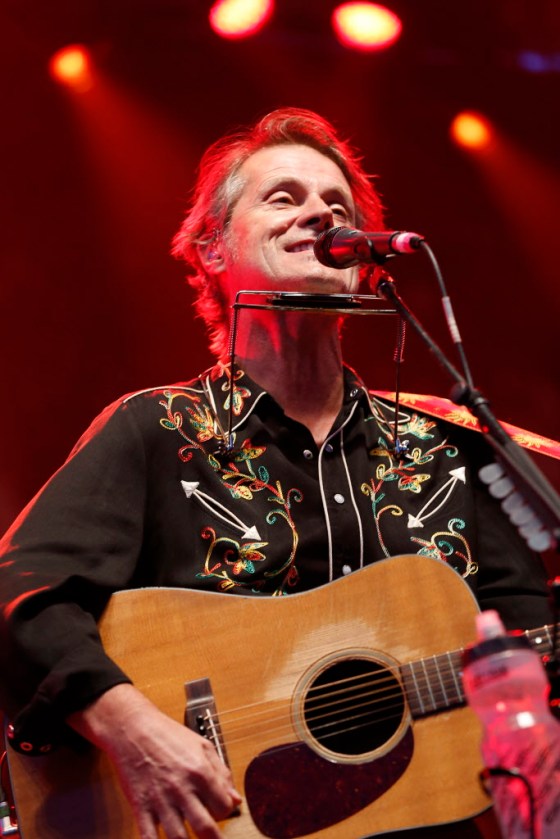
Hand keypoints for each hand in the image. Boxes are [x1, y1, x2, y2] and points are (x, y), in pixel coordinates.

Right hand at [68, 683, 241, 837]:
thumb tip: (235, 799)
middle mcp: (182, 788)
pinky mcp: (140, 806)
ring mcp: (160, 800)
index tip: (219, 811)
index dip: (225, 811)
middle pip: (205, 829)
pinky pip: (149, 837)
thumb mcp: (202, 746)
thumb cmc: (168, 735)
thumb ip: (221, 773)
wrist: (133, 729)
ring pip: (178, 838)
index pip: (224, 806)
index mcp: (200, 771)